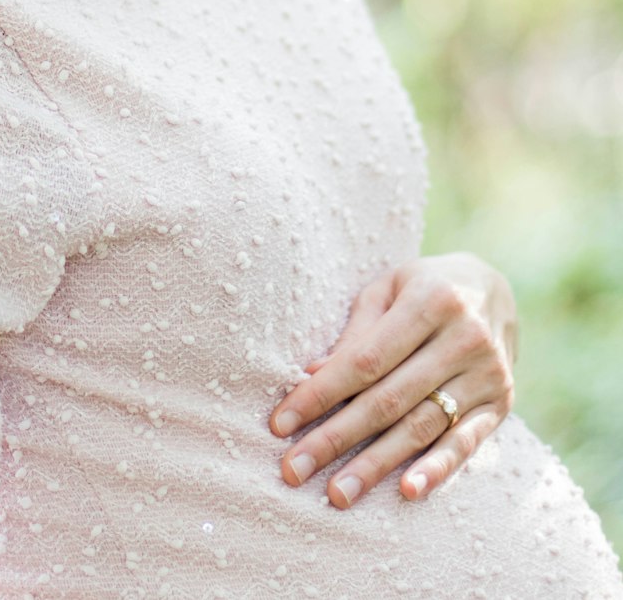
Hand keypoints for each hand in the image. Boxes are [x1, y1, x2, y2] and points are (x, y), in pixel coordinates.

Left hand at [269, 251, 517, 508]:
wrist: (498, 287)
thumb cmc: (424, 287)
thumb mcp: (389, 290)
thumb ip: (356, 332)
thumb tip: (312, 374)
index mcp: (430, 301)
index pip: (366, 359)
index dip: (322, 393)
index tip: (280, 424)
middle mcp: (463, 338)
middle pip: (389, 399)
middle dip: (336, 437)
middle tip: (294, 470)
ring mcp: (487, 374)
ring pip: (422, 426)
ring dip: (377, 464)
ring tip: (338, 493)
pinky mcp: (501, 404)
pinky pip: (466, 443)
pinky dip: (437, 469)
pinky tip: (408, 491)